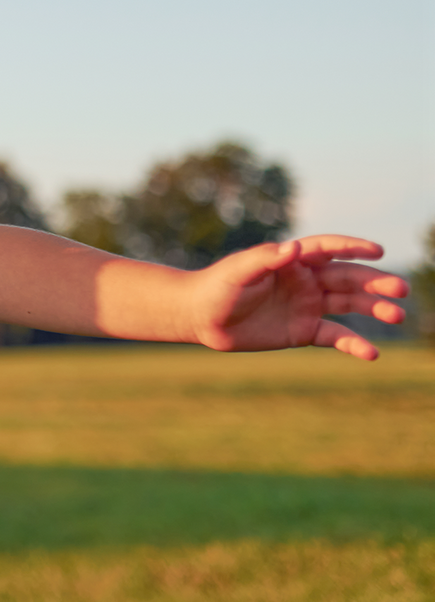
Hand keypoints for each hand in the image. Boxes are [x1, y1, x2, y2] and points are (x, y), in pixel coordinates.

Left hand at [189, 236, 407, 360]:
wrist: (201, 318)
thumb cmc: (216, 287)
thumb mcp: (238, 271)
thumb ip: (265, 259)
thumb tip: (293, 248)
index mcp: (291, 261)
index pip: (328, 250)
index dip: (352, 248)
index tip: (376, 251)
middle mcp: (305, 281)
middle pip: (348, 278)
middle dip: (375, 283)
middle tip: (400, 289)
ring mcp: (307, 306)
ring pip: (349, 305)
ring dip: (374, 309)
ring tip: (397, 315)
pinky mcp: (304, 331)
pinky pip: (335, 336)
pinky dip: (354, 344)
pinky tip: (371, 354)